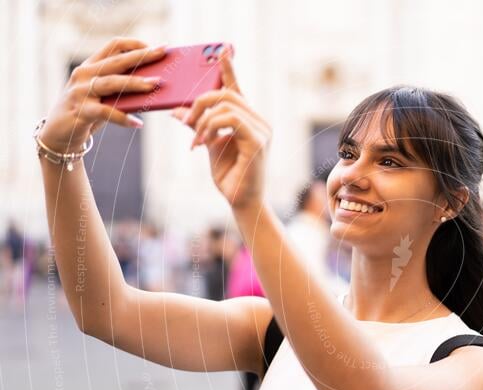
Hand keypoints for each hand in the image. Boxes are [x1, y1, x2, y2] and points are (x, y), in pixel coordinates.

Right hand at [39, 38, 164, 151]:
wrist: (59, 134)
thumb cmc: (88, 113)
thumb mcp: (104, 96)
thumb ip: (122, 88)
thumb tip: (154, 85)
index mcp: (91, 66)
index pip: (114, 46)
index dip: (136, 44)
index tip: (156, 47)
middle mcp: (84, 74)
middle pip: (117, 61)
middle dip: (142, 57)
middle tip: (162, 53)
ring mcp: (81, 91)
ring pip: (112, 83)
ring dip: (135, 83)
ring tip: (155, 84)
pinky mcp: (80, 111)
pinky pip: (106, 112)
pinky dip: (123, 118)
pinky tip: (138, 124)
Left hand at [172, 51, 271, 209]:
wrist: (241, 202)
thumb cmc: (230, 176)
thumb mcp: (208, 145)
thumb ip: (197, 126)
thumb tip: (176, 112)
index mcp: (249, 121)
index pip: (237, 90)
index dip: (228, 70)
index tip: (221, 51)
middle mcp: (260, 122)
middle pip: (226, 94)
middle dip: (200, 103)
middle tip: (186, 123)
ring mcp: (262, 131)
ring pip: (226, 105)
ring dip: (203, 120)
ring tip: (196, 141)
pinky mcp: (258, 142)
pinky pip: (230, 120)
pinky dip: (211, 128)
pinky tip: (204, 144)